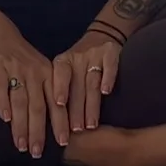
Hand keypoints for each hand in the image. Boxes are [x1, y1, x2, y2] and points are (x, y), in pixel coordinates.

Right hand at [0, 26, 53, 158]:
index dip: (60, 123)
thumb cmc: (23, 58)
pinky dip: (2, 103)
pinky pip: (0, 87)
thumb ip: (48, 93)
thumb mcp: (42, 70)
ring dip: (20, 125)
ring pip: (20, 101)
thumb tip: (57, 124)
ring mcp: (16, 69)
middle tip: (37, 152)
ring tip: (20, 145)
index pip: (56, 103)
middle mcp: (35, 73)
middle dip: (38, 131)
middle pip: (38, 106)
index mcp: (49, 75)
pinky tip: (3, 119)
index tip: (63, 143)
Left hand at [50, 28, 121, 144]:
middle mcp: (77, 57)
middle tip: (76, 130)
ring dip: (91, 104)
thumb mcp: (68, 70)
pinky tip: (106, 92)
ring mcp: (95, 54)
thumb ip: (62, 90)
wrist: (104, 35)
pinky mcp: (111, 53)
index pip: (60, 74)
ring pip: (91, 81)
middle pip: (77, 86)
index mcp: (63, 61)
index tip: (59, 104)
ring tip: (90, 124)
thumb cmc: (80, 62)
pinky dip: (107, 79)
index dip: (60, 88)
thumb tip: (54, 123)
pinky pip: (109, 66)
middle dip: (76, 109)